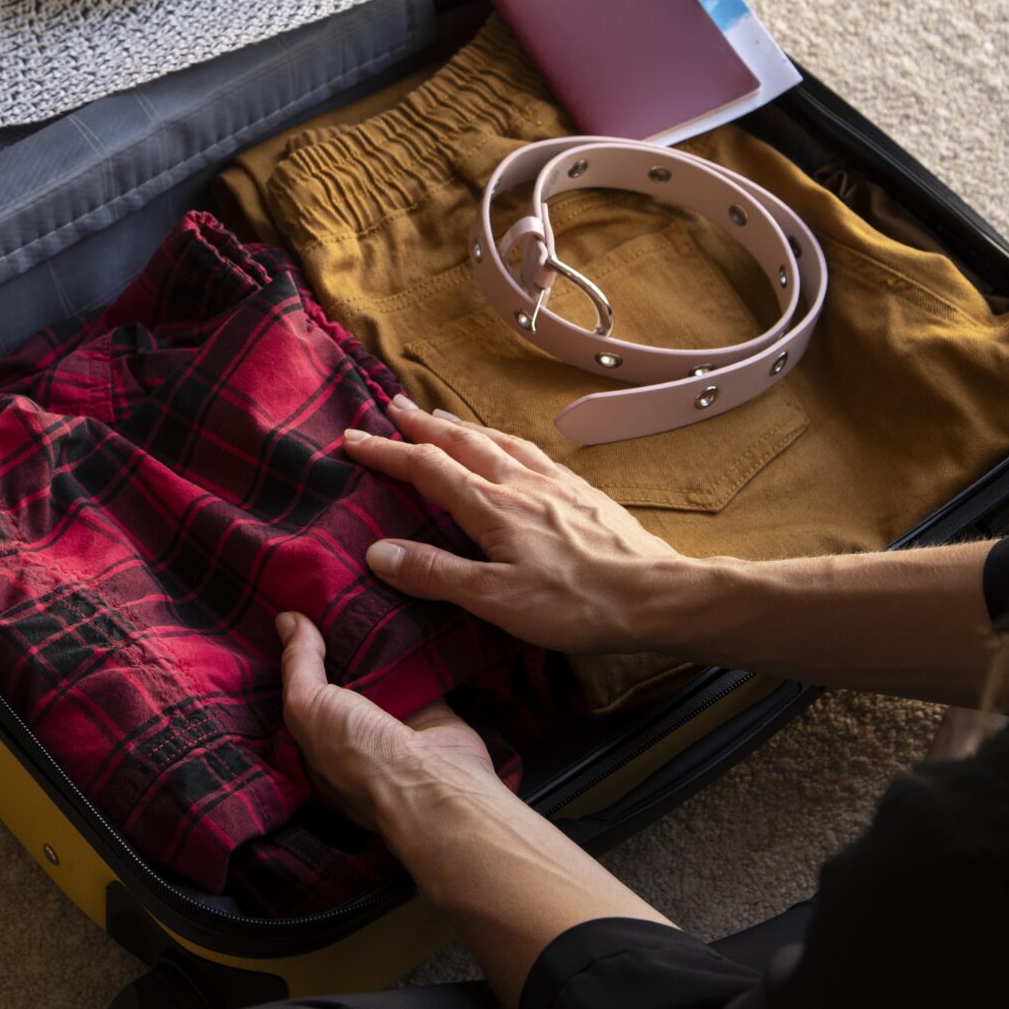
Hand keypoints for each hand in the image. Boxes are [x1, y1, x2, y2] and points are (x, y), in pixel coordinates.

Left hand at [275, 609, 500, 830]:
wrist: (434, 783)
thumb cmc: (358, 755)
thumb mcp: (308, 707)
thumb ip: (298, 665)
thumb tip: (286, 619)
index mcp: (315, 745)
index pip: (298, 695)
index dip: (295, 658)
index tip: (291, 612)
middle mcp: (352, 735)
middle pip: (339, 678)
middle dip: (335, 642)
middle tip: (329, 593)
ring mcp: (391, 722)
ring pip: (376, 669)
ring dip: (373, 638)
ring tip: (362, 591)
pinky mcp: (429, 708)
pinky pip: (414, 667)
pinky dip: (410, 643)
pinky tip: (400, 608)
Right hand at [344, 393, 701, 654]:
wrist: (656, 594)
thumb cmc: (576, 604)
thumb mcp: (496, 600)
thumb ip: (436, 573)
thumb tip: (377, 551)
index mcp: (493, 507)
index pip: (426, 468)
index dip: (385, 452)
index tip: (352, 438)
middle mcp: (520, 482)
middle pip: (461, 441)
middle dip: (420, 423)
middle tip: (392, 404)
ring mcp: (554, 482)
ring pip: (497, 439)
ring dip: (460, 424)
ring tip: (439, 414)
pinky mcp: (581, 491)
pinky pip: (530, 450)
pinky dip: (502, 438)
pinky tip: (508, 445)